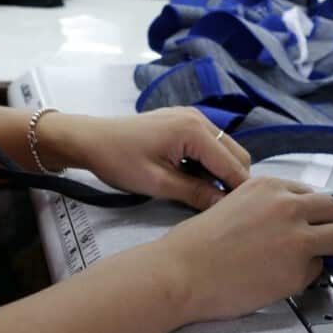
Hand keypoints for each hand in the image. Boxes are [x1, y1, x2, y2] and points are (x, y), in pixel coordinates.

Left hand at [41, 107, 250, 209]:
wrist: (91, 140)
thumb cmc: (119, 161)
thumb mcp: (158, 183)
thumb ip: (196, 193)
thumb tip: (225, 207)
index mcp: (194, 130)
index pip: (232, 165)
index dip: (238, 192)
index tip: (241, 216)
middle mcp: (199, 118)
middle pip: (236, 154)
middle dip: (233, 181)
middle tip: (224, 210)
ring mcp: (192, 116)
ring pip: (225, 148)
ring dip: (222, 172)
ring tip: (209, 198)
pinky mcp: (183, 121)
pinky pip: (210, 143)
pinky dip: (210, 162)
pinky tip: (196, 181)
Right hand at [158, 177, 332, 322]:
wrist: (182, 271)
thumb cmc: (196, 244)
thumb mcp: (232, 203)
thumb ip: (266, 205)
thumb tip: (288, 218)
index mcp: (268, 186)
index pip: (309, 193)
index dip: (306, 212)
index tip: (300, 223)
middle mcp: (288, 206)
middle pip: (332, 209)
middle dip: (324, 225)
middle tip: (309, 240)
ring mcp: (296, 238)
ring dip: (327, 248)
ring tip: (304, 258)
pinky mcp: (298, 270)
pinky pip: (318, 270)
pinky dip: (305, 275)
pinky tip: (279, 277)